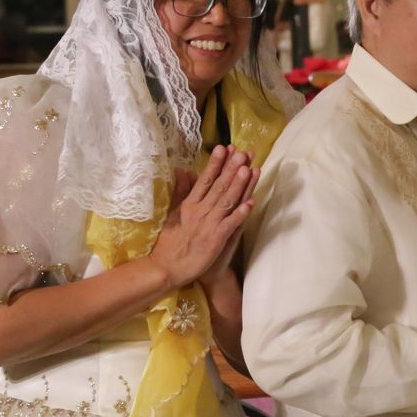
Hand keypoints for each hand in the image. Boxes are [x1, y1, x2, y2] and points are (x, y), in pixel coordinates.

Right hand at [150, 146, 256, 291]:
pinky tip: (250, 203)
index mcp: (189, 204)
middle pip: (218, 186)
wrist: (166, 268)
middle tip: (242, 152)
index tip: (224, 148)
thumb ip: (180, 191)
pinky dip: (240, 214)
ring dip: (238, 185)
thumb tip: (182, 170)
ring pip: (226, 201)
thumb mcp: (173, 213)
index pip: (204, 180)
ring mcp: (208, 225)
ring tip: (248, 169)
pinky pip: (230, 224)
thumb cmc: (170, 242)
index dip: (215, 163)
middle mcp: (199, 211)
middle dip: (231, 169)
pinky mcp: (215, 239)